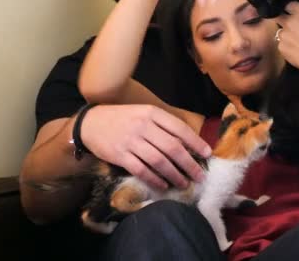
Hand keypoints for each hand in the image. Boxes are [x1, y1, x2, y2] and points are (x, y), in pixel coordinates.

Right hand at [80, 104, 211, 189]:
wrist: (90, 123)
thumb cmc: (123, 119)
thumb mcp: (144, 113)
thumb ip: (163, 125)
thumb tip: (188, 142)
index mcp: (152, 114)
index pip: (179, 128)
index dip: (196, 142)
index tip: (207, 153)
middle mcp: (143, 126)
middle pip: (172, 148)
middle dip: (189, 163)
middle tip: (199, 175)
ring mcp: (131, 141)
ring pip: (159, 161)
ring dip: (174, 175)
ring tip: (184, 183)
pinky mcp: (120, 155)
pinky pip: (142, 170)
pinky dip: (155, 179)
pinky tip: (163, 185)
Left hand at [275, 0, 298, 75]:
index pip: (288, 4)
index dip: (290, 8)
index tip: (292, 12)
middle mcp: (289, 22)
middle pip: (279, 16)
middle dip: (283, 19)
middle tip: (292, 27)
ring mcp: (284, 34)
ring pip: (279, 31)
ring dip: (285, 34)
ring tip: (296, 41)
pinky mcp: (280, 46)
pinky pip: (280, 44)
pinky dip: (285, 46)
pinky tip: (295, 49)